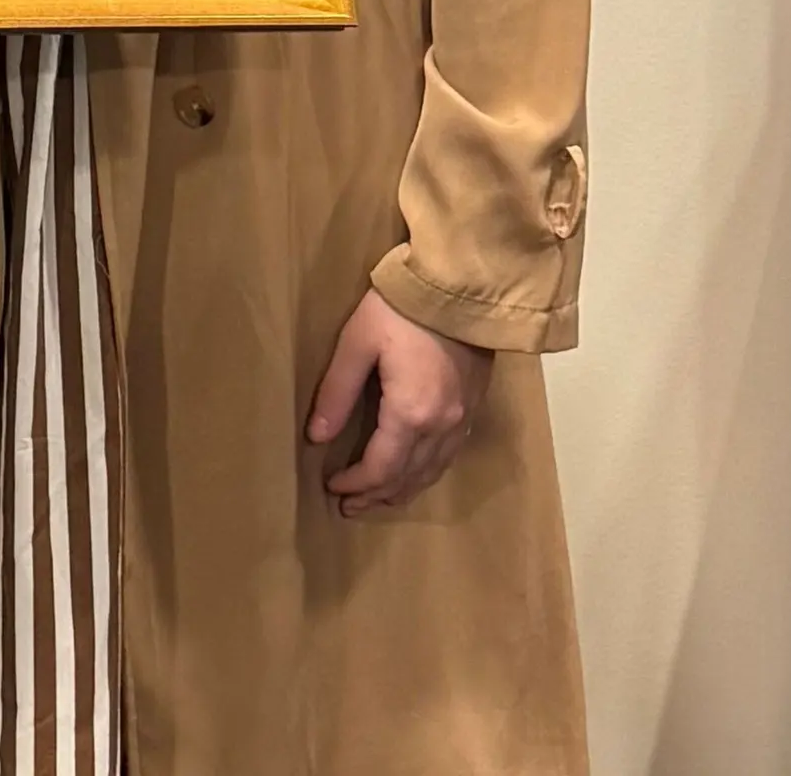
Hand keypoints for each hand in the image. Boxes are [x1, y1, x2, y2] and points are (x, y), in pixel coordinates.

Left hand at [306, 289, 492, 518]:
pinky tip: (414, 470)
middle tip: (349, 507)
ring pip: (432, 471)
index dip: (355, 484)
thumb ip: (337, 393)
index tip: (332, 488)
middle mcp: (442, 426)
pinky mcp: (474, 406)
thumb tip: (316, 438)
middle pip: (408, 478)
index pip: (380, 469)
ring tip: (378, 498)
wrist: (461, 282)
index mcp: (411, 414)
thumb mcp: (357, 343)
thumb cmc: (402, 308)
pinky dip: (426, 471)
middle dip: (376, 495)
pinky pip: (448, 455)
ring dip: (403, 489)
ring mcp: (463, 418)